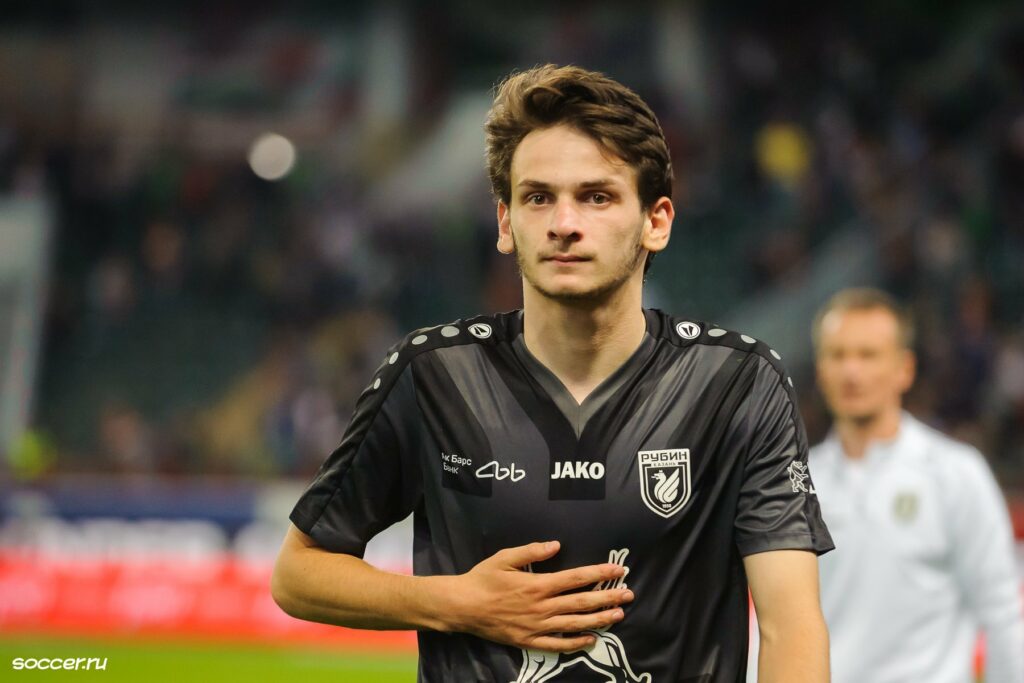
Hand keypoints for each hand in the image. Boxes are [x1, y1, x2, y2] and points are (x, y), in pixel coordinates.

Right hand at [442, 541, 634, 651]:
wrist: (462, 607)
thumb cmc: (483, 578)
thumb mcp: (505, 558)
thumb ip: (532, 551)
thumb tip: (557, 544)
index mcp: (538, 585)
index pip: (576, 578)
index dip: (600, 574)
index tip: (618, 570)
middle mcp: (542, 607)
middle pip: (582, 602)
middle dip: (608, 597)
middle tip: (629, 594)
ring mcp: (537, 626)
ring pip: (575, 624)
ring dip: (599, 620)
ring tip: (619, 615)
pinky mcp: (529, 641)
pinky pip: (558, 645)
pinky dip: (576, 643)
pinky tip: (592, 640)